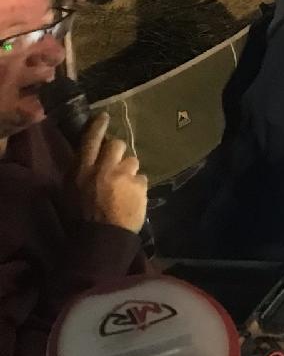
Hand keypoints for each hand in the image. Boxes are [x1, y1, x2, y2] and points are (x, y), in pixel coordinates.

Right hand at [76, 113, 147, 233]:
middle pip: (117, 144)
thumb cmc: (80, 218)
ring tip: (123, 187)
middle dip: (118, 151)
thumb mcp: (70, 192)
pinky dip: (138, 187)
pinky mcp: (140, 185)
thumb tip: (88, 156)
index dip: (98, 127)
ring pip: (132, 161)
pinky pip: (142, 179)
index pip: (90, 141)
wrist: (102, 239)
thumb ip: (80, 172)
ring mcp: (123, 176)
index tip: (104, 117)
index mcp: (81, 171)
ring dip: (129, 171)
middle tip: (116, 164)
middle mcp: (103, 169)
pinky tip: (132, 198)